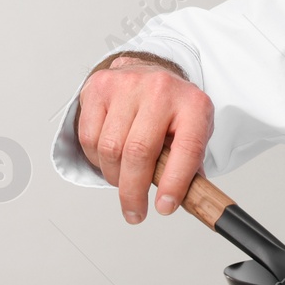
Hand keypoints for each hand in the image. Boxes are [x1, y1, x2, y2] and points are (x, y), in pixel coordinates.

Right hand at [76, 54, 214, 223]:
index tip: (164, 207)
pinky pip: (89, 138)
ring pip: (110, 149)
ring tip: (124, 180)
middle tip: (135, 212)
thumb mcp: (194, 132)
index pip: (187, 148)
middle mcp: (161, 89)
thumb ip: (190, 166)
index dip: (175, 182)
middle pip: (139, 152)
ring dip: (114, 176)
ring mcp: (127, 85)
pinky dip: (96, 159)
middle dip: (133, 191)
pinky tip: (110, 159)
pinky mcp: (99, 88)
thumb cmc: (173, 109)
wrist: (151, 71)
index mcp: (194, 104)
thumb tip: (182, 201)